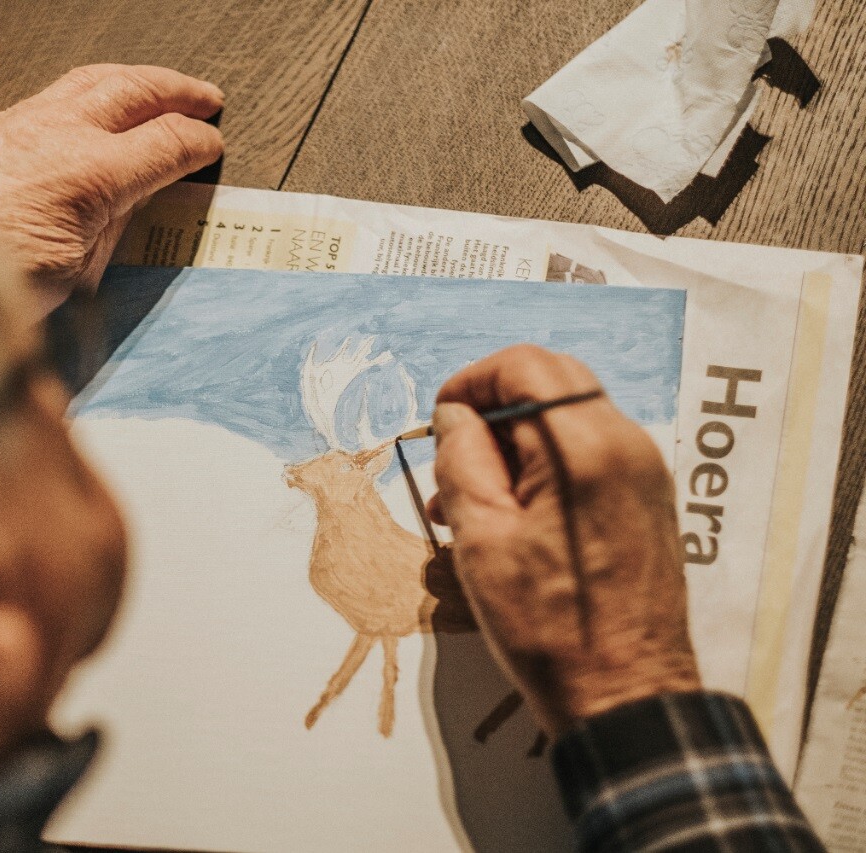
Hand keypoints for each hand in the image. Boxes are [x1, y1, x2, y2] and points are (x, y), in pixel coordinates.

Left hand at [0, 64, 223, 314]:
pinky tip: (89, 108)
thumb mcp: (78, 273)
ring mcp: (20, 124)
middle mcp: (58, 135)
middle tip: (203, 98)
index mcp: (91, 175)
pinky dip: (85, 94)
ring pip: (90, 80)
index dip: (198, 143)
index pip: (165, 143)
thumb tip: (129, 205)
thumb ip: (110, 228)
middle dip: (175, 91)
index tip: (211, 145)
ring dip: (131, 80)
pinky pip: (50, 94)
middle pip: (133, 90)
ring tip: (155, 87)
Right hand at [427, 345, 700, 735]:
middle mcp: (626, 446)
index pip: (526, 366)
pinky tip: (511, 516)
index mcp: (584, 449)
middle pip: (553, 382)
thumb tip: (457, 418)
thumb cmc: (549, 627)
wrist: (625, 696)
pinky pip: (588, 454)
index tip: (441, 421)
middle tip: (452, 454)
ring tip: (467, 502)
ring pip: (568, 419)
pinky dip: (544, 465)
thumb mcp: (481, 540)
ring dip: (514, 441)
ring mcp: (645, 473)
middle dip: (492, 408)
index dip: (472, 382)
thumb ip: (462, 461)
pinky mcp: (647, 500)